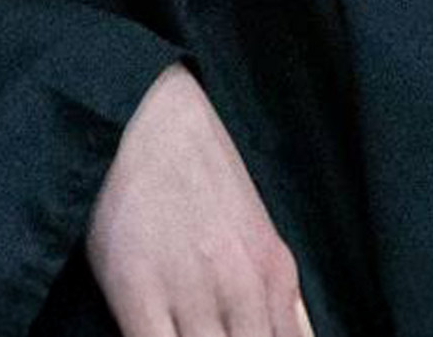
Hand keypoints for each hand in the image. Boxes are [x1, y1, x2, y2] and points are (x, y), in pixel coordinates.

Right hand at [88, 67, 310, 336]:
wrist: (149, 117)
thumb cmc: (197, 173)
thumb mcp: (255, 230)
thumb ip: (275, 292)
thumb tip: (294, 332)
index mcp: (276, 274)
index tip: (240, 335)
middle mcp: (243, 289)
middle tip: (214, 334)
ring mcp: (192, 293)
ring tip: (185, 333)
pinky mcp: (139, 293)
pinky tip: (157, 335)